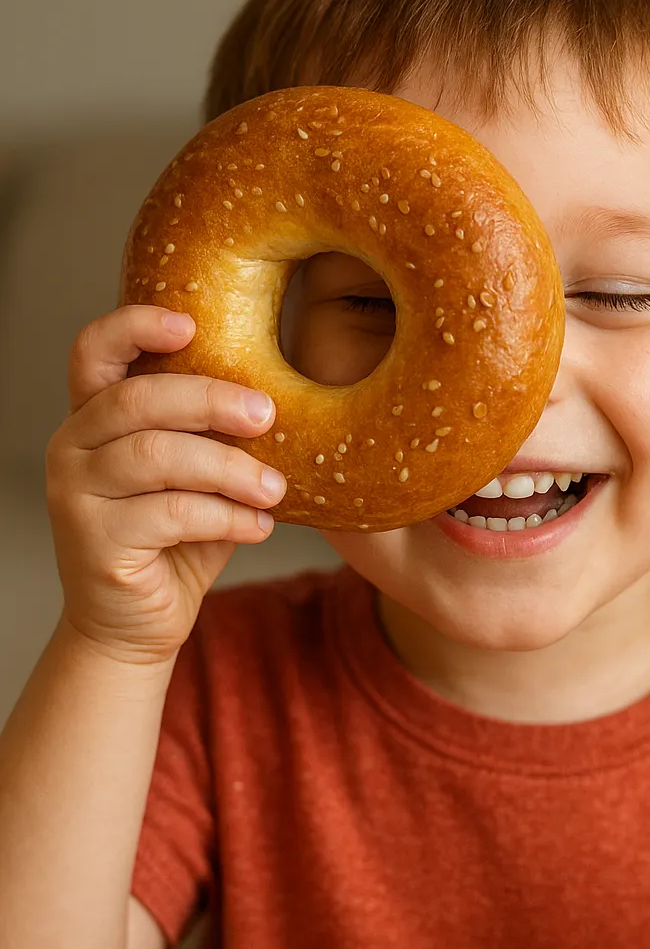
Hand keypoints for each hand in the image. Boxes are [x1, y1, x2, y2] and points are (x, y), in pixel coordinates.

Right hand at [46, 304, 287, 664]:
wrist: (136, 624)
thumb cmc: (175, 540)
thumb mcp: (195, 476)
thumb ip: (211, 434)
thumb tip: (277, 396)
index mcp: (94, 417)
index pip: (94, 351)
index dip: (136, 326)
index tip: (191, 324)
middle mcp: (73, 447)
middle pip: (138, 398)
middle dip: (211, 400)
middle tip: (266, 414)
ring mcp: (75, 494)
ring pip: (157, 457)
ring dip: (230, 469)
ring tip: (275, 488)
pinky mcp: (94, 542)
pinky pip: (170, 513)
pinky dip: (225, 516)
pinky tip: (258, 527)